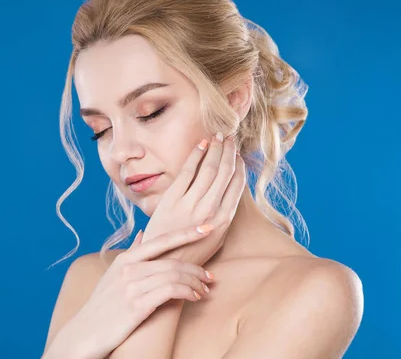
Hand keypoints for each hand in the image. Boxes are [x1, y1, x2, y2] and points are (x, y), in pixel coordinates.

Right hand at [54, 225, 216, 358]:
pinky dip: (187, 292)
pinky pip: (171, 291)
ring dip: (195, 283)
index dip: (187, 233)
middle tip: (210, 277)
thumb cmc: (102, 305)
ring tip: (204, 291)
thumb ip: (131, 254)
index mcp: (126, 259)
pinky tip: (194, 298)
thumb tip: (142, 234)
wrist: (84, 334)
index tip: (207, 228)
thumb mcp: (112, 274)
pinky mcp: (137, 305)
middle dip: (196, 268)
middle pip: (173, 261)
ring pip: (175, 275)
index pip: (162, 240)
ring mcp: (132, 286)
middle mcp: (129, 268)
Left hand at [141, 133, 246, 266]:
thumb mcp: (214, 240)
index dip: (239, 167)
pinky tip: (201, 145)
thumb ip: (222, 217)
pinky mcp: (172, 200)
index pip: (237, 186)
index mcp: (223, 221)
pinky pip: (187, 172)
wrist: (161, 264)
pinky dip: (196, 155)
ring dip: (215, 150)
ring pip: (208, 169)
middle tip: (230, 139)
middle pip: (224, 173)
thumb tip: (229, 194)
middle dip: (229, 153)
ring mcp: (191, 205)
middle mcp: (210, 211)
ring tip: (218, 137)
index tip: (238, 155)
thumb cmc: (188, 252)